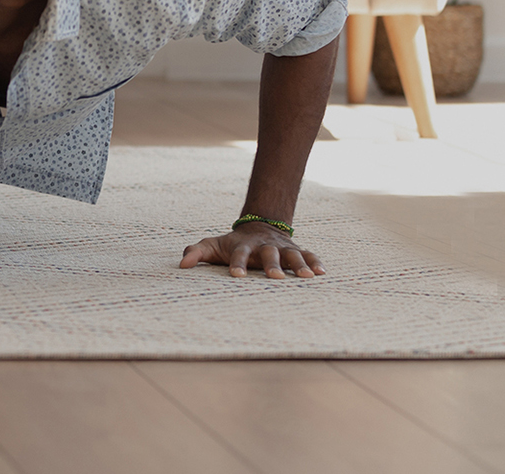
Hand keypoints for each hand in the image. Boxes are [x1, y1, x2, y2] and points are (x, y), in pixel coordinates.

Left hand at [179, 224, 325, 279]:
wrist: (257, 227)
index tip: (236, 276)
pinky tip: (322, 274)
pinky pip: (308, 254)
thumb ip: (196, 252)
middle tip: (275, 278)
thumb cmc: (231, 244)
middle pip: (268, 254)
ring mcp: (282, 248)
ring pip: (292, 254)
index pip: (238, 254)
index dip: (237, 264)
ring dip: (299, 265)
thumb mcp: (212, 245)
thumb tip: (182, 266)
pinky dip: (316, 262)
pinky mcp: (296, 250)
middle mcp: (263, 246)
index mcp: (242, 246)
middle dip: (272, 265)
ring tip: (308, 277)